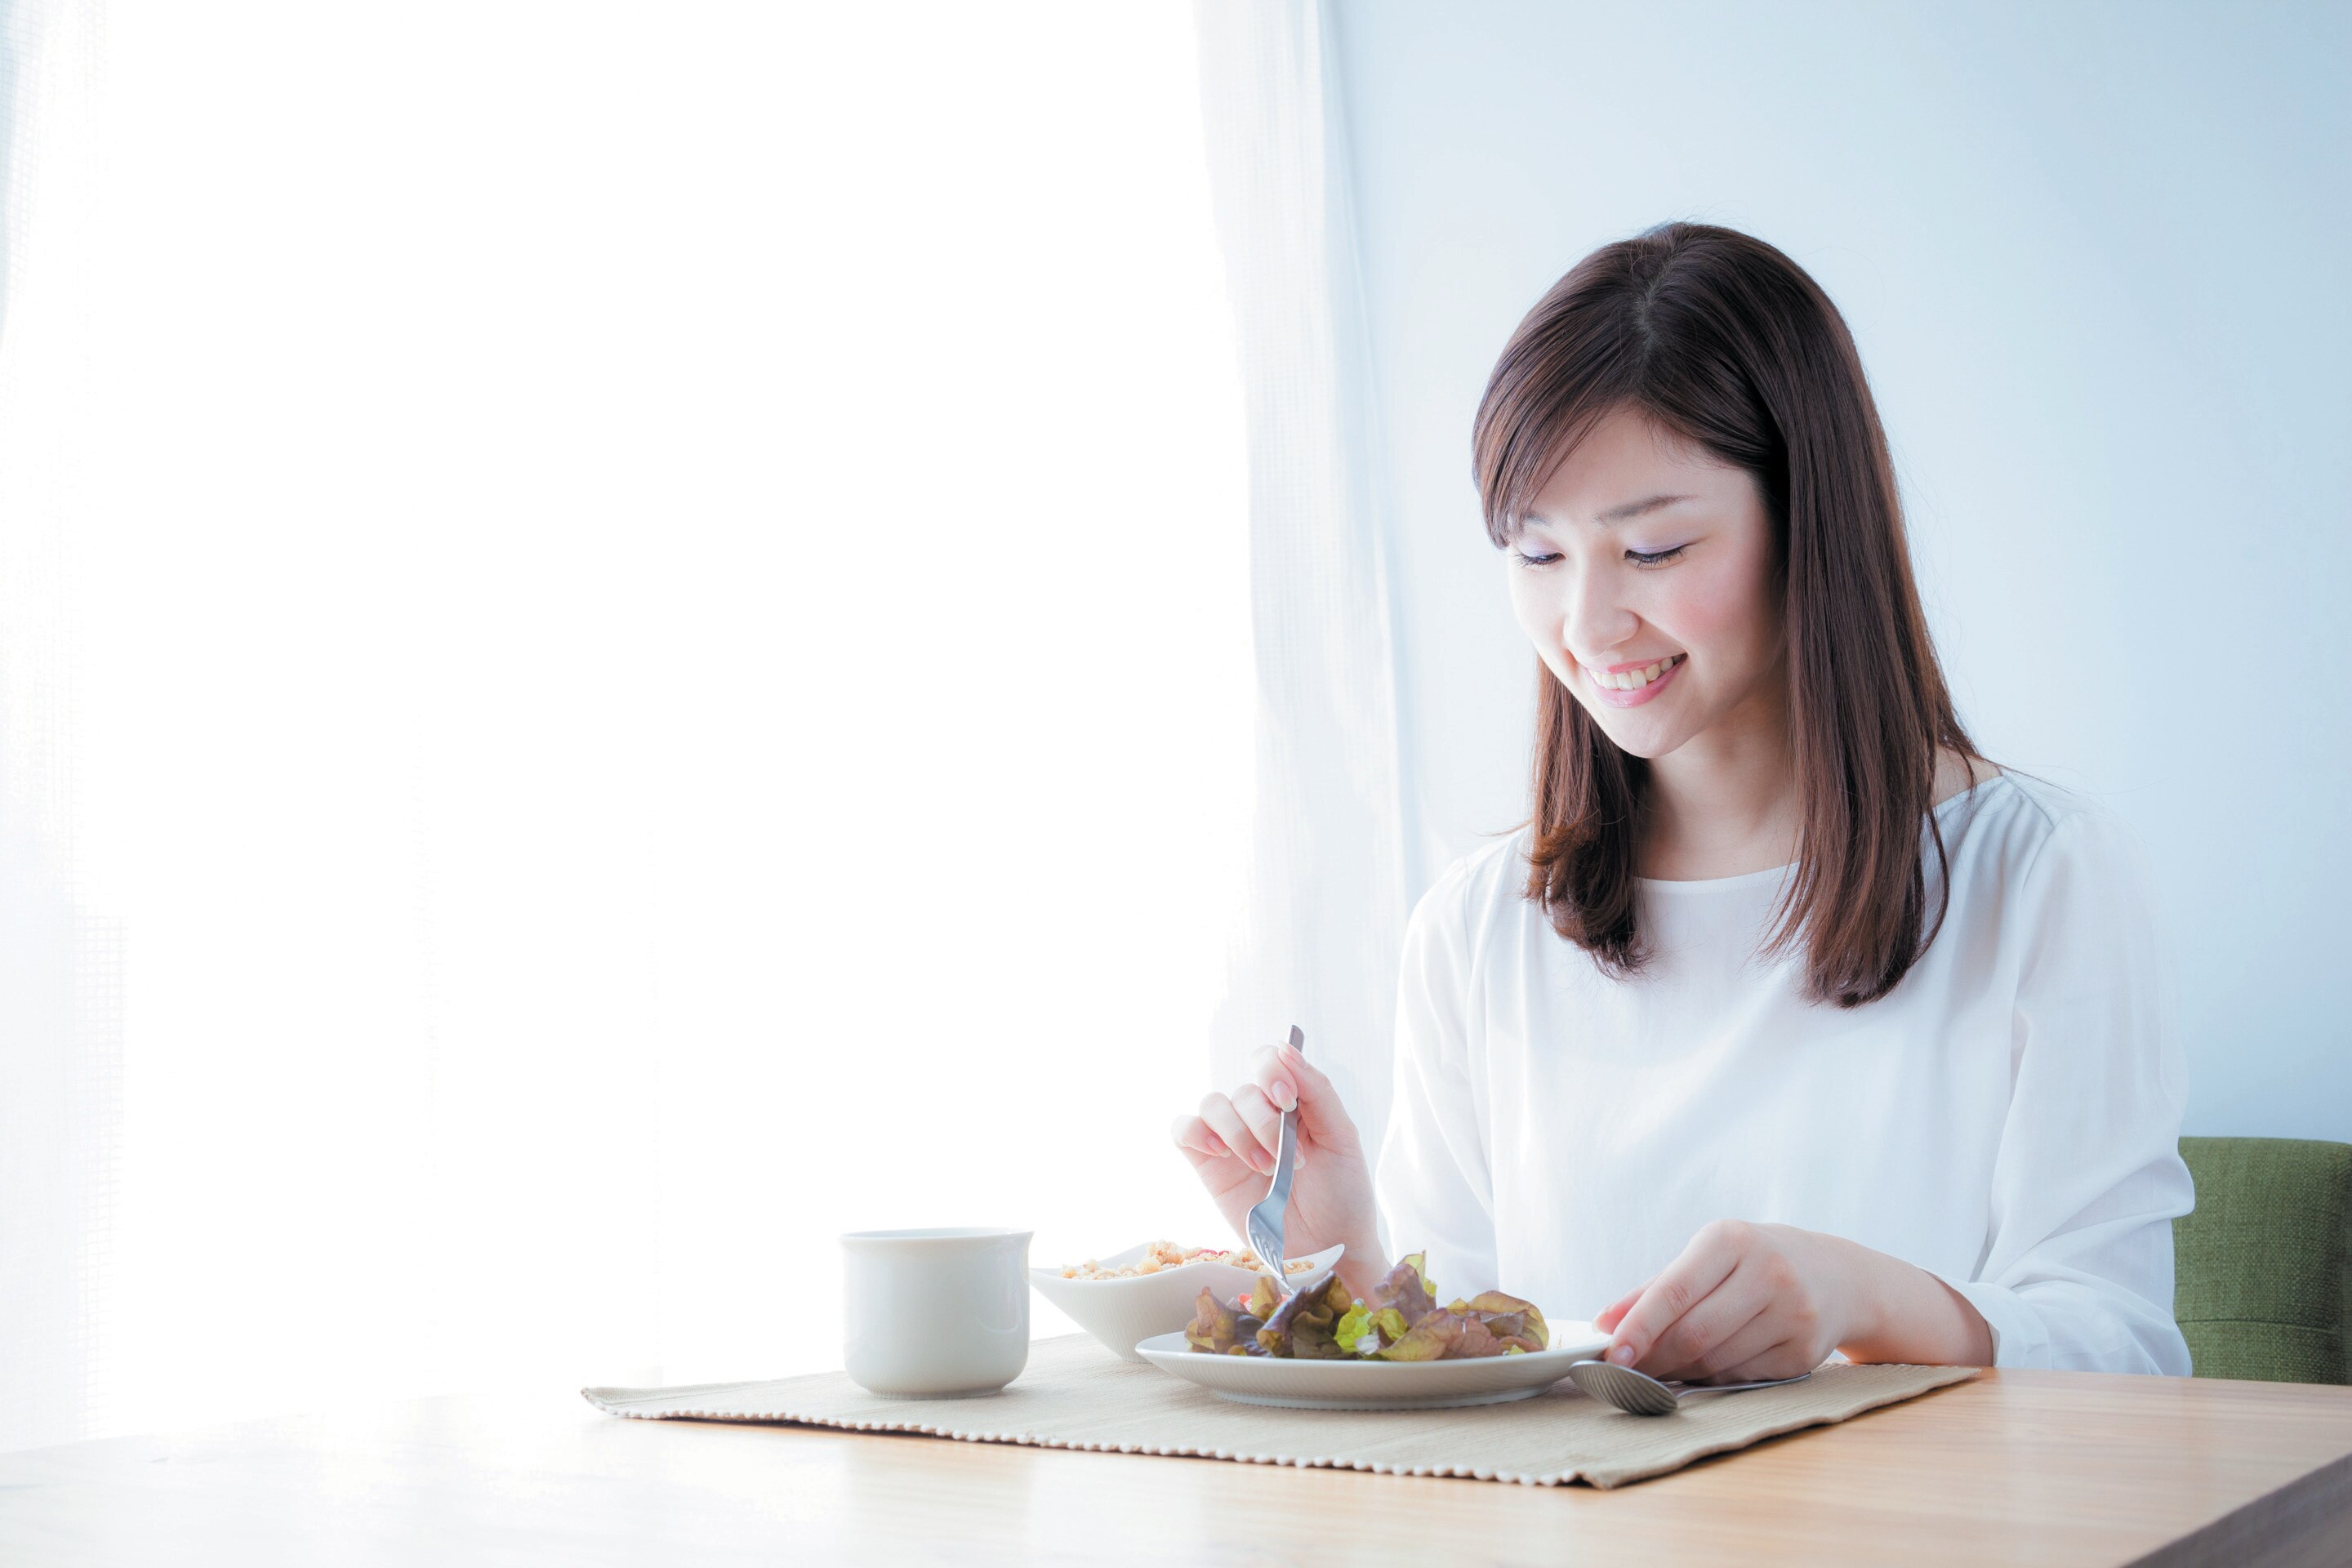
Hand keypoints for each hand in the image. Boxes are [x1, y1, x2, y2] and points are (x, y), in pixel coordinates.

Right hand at [1169, 1036, 1387, 1298]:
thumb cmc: (1343, 1193)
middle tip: (1290, 1159)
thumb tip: (1286, 1048)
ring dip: (1238, 1133)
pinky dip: (1196, 1132)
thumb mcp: (1342, 1138)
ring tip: (1266, 1168)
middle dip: (1264, 1122)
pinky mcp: (1209, 1168)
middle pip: (1242, 1090)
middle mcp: (1259, 1116)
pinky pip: (1183, 1130)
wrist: (1330, 1249)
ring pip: (1213, 1105)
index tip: (1287, 1100)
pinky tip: (1220, 1153)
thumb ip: (1316, 1091)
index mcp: (1292, 1102)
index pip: (1268, 1060)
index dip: (1271, 1070)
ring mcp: (1232, 1142)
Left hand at [1592, 1220, 1860, 1384]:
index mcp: (1731, 1240)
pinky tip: (1704, 1367)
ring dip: (1680, 1371)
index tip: (1611, 1353)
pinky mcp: (1805, 1353)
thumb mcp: (1708, 1257)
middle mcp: (1768, 1273)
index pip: (1674, 1291)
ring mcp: (1793, 1315)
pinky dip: (1713, 1378)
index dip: (1639, 1327)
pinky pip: (1741, 1376)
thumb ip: (1653, 1289)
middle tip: (1627, 1371)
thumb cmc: (1753, 1262)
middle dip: (1653, 1359)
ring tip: (1662, 1367)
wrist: (1839, 1277)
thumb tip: (1604, 1324)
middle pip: (1694, 1334)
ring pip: (1716, 1361)